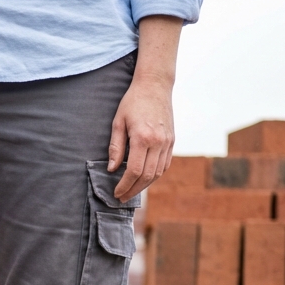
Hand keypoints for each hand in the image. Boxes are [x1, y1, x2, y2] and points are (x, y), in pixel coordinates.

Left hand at [107, 76, 174, 201]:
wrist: (155, 86)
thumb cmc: (132, 102)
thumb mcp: (118, 122)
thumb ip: (116, 147)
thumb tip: (112, 169)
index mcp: (143, 137)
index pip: (134, 170)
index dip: (125, 185)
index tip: (116, 193)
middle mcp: (158, 142)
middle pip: (147, 176)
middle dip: (133, 190)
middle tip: (122, 198)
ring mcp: (168, 142)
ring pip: (158, 173)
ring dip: (144, 185)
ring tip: (131, 191)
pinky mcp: (172, 140)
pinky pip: (165, 164)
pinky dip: (155, 175)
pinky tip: (144, 179)